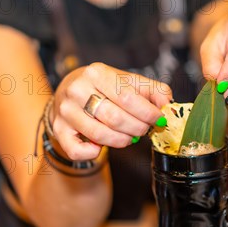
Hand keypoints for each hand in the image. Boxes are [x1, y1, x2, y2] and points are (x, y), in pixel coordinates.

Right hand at [51, 63, 171, 159]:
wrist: (68, 92)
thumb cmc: (103, 88)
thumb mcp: (126, 81)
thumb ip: (151, 90)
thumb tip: (167, 103)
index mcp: (96, 73)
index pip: (127, 96)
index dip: (147, 112)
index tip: (158, 119)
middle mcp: (77, 90)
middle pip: (115, 117)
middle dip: (137, 128)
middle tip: (145, 130)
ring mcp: (66, 112)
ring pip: (100, 135)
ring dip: (122, 141)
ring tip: (130, 137)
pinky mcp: (59, 131)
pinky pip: (77, 151)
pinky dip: (93, 153)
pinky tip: (101, 146)